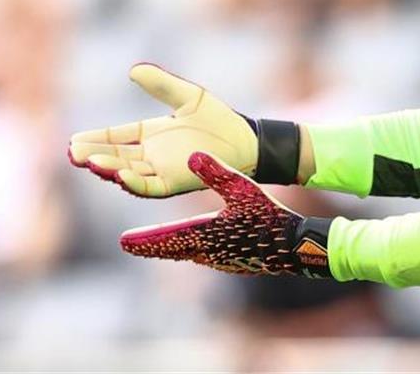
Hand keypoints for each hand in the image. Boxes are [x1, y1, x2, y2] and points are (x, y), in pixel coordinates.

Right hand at [68, 63, 257, 196]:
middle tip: (73, 154)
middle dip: (94, 156)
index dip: (96, 139)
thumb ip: (162, 85)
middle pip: (116, 157)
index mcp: (152, 134)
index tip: (74, 140)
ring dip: (109, 168)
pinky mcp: (176, 183)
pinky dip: (134, 182)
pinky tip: (119, 175)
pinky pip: (150, 186)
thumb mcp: (188, 96)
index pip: (117, 137)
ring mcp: (163, 170)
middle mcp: (152, 155)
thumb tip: (133, 70)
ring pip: (128, 172)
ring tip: (90, 162)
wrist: (246, 140)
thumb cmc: (218, 119)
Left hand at [120, 151, 331, 276]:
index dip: (144, 240)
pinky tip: (197, 246)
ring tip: (158, 243)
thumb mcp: (244, 189)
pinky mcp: (234, 262)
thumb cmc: (270, 218)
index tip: (123, 242)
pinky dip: (191, 249)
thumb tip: (192, 156)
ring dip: (171, 247)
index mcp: (206, 235)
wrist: (296, 247)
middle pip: (172, 250)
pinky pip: (204, 256)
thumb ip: (217, 173)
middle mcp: (208, 252)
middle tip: (130, 244)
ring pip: (188, 254)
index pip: (166, 239)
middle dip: (151, 245)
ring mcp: (222, 260)